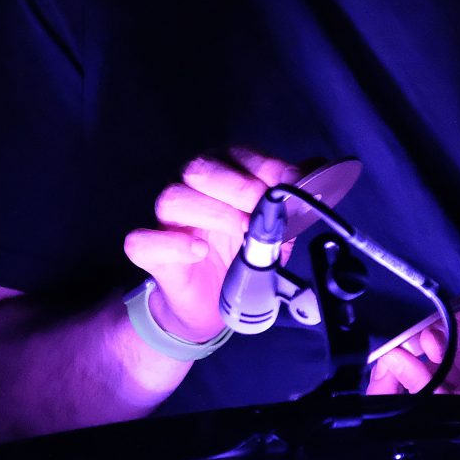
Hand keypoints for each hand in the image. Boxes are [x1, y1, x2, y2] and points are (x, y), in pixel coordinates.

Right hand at [123, 147, 301, 344]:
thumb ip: (293, 198)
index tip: (290, 183)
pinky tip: (199, 251)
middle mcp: (191, 188)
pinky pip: (141, 240)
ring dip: (212, 212)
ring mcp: (166, 219)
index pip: (239, 156)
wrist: (213, 304)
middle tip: (262, 210)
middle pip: (200, 169)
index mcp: (222, 173)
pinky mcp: (150, 251)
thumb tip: (318, 167)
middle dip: (236, 186)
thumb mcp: (276, 227)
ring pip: (172, 198)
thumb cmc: (242, 255)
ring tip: (241, 233)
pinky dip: (170, 243)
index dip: (266, 167)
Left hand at [366, 285, 459, 420]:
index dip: (420, 391)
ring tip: (390, 352)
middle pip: (429, 409)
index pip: (450, 410)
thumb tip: (427, 342)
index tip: (400, 364)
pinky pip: (422, 381)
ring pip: (420, 397)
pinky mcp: (450, 382)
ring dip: (398, 377)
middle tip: (387, 356)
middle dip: (401, 385)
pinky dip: (406, 368)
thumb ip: (459, 327)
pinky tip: (398, 352)